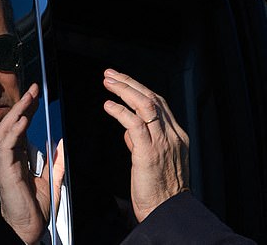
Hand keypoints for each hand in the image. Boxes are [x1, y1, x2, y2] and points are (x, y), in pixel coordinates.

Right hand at [0, 83, 64, 243]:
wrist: (28, 229)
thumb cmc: (35, 209)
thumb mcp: (52, 180)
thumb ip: (56, 162)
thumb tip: (61, 143)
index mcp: (19, 158)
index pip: (21, 127)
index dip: (27, 110)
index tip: (36, 95)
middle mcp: (9, 157)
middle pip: (12, 124)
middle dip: (21, 105)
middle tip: (33, 89)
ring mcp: (4, 163)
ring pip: (5, 130)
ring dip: (16, 113)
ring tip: (28, 99)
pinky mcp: (4, 170)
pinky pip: (6, 146)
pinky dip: (14, 131)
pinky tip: (23, 120)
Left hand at [102, 69, 188, 221]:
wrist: (166, 211)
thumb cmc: (158, 190)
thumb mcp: (152, 160)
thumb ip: (141, 141)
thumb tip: (128, 129)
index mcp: (176, 136)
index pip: (158, 103)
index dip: (139, 88)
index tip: (122, 80)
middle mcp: (172, 135)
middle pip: (152, 98)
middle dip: (129, 82)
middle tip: (111, 74)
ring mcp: (163, 142)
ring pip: (146, 105)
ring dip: (124, 90)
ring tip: (108, 82)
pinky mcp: (149, 152)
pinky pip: (135, 124)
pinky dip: (120, 111)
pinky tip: (109, 105)